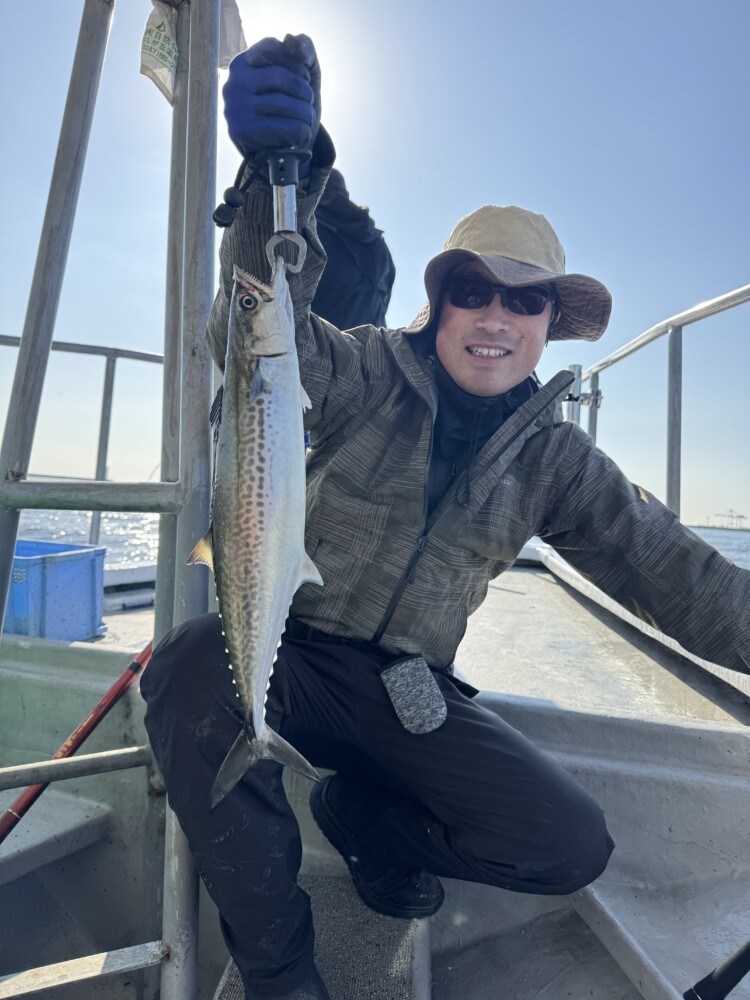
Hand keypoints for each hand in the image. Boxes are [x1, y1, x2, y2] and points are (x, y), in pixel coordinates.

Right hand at [223, 34, 320, 161]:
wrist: (279, 150)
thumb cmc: (291, 107)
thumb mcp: (302, 76)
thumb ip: (303, 50)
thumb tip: (292, 39)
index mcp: (244, 62)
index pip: (275, 48)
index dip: (298, 65)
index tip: (304, 80)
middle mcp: (234, 82)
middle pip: (279, 77)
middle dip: (304, 91)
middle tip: (310, 102)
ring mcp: (234, 107)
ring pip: (281, 104)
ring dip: (305, 114)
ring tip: (308, 120)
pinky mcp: (240, 131)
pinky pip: (278, 127)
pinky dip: (298, 131)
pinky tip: (302, 133)